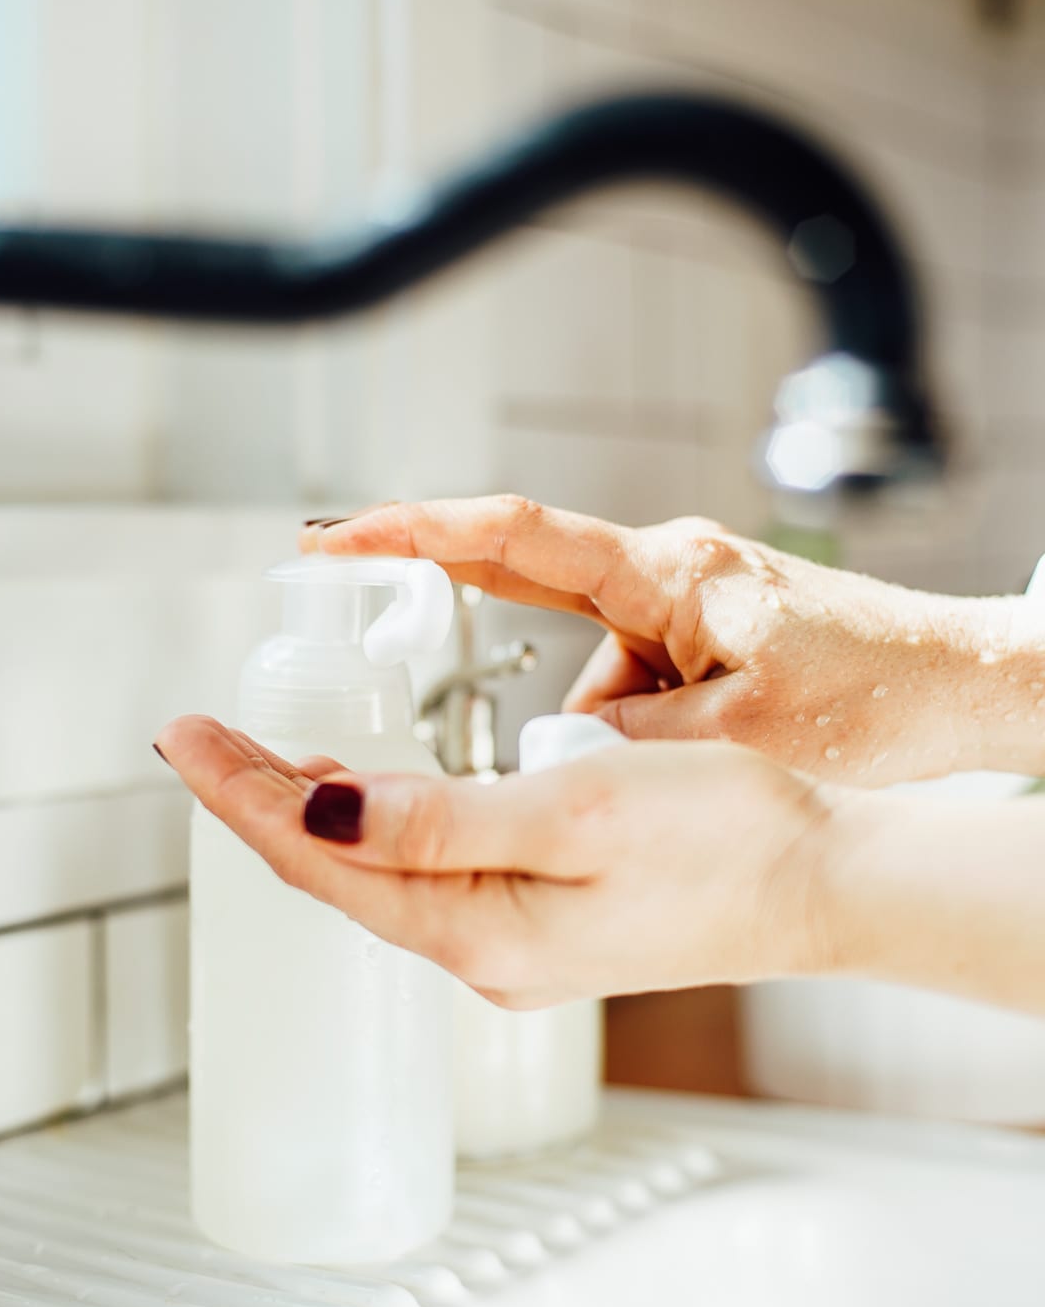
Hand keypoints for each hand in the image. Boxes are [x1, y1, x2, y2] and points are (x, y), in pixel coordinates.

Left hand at [154, 716, 833, 1004]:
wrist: (823, 885)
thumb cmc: (722, 841)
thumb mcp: (576, 809)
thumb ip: (441, 819)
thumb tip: (319, 813)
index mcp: (477, 926)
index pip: (318, 858)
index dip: (240, 795)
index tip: (183, 735)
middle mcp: (482, 950)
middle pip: (337, 872)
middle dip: (260, 803)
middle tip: (202, 736)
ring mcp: (514, 944)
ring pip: (381, 875)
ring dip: (316, 816)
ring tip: (261, 759)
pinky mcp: (548, 925)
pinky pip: (431, 879)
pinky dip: (383, 831)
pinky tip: (374, 798)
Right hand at [302, 497, 1043, 784]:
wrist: (971, 688)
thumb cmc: (880, 693)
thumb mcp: (736, 735)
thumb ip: (628, 739)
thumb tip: (559, 750)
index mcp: (665, 573)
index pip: (513, 536)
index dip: (413, 532)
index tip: (335, 538)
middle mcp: (665, 576)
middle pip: (524, 581)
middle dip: (451, 600)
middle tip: (370, 622)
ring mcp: (682, 610)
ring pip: (587, 668)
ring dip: (595, 728)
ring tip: (673, 772)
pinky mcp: (700, 645)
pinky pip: (630, 688)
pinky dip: (630, 735)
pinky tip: (683, 773)